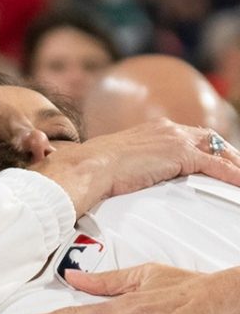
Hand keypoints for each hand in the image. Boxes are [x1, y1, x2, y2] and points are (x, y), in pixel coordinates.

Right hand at [33, 121, 239, 217]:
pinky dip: (231, 175)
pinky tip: (239, 184)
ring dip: (234, 165)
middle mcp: (167, 129)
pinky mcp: (179, 154)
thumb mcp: (118, 163)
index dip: (208, 150)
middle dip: (228, 155)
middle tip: (238, 170)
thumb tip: (131, 178)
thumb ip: (133, 165)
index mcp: (154, 129)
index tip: (217, 162)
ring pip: (217, 150)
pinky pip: (215, 165)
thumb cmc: (94, 170)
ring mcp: (175, 139)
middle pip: (210, 140)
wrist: (88, 167)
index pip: (191, 137)